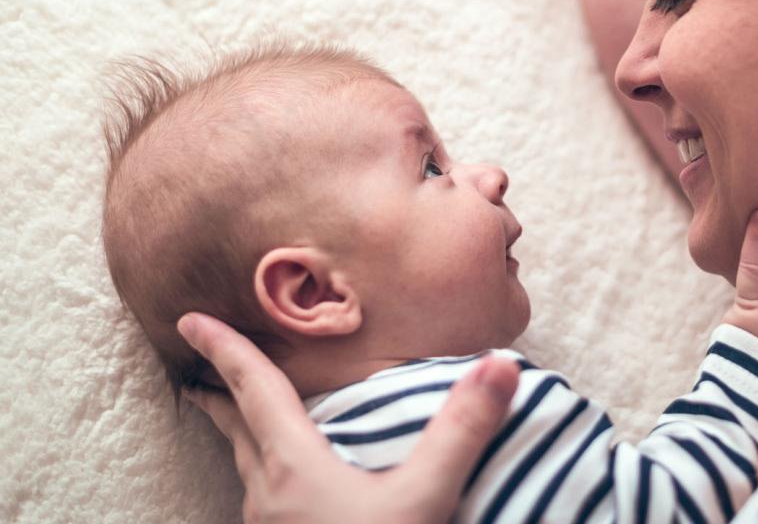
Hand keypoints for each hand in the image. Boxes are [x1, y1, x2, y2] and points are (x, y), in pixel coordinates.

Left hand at [176, 313, 517, 523]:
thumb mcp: (427, 499)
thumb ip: (462, 429)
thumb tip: (500, 362)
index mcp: (294, 470)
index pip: (254, 393)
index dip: (225, 351)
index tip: (190, 321)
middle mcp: (270, 500)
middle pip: (238, 432)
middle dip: (222, 395)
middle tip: (204, 370)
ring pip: (248, 472)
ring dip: (244, 437)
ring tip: (249, 423)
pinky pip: (266, 504)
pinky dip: (269, 477)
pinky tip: (292, 496)